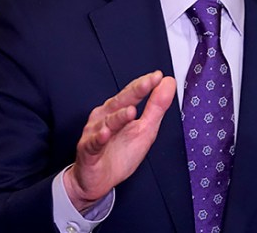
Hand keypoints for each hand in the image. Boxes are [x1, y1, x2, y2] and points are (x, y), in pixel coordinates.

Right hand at [64, 70, 175, 211]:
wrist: (97, 181)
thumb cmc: (119, 154)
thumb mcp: (145, 129)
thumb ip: (156, 107)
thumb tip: (168, 83)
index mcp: (118, 110)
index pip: (132, 93)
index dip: (144, 84)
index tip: (158, 76)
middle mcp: (104, 117)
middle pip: (120, 102)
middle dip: (134, 92)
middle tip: (148, 83)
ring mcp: (95, 133)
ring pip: (107, 122)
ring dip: (118, 117)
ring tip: (131, 111)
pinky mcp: (88, 150)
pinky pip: (93, 143)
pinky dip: (99, 138)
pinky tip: (106, 134)